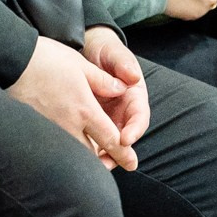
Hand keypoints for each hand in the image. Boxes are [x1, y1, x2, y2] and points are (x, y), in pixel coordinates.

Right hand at [5, 35, 134, 169]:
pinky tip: (63, 146)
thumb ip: (103, 81)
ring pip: (72, 154)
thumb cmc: (46, 58)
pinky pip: (54, 147)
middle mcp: (68, 125)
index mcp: (84, 109)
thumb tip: (123, 88)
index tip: (132, 164)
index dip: (124, 154)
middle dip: (103, 161)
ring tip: (89, 156)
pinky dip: (63, 150)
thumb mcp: (80, 64)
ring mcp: (50, 130)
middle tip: (110, 162)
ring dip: (83, 157)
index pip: (111, 140)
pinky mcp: (34, 129)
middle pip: (91, 155)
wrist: (10, 61)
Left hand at [82, 27, 149, 155]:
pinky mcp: (93, 122)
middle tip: (108, 162)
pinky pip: (92, 139)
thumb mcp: (115, 54)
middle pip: (125, 137)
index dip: (134, 130)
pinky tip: (77, 156)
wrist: (89, 52)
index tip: (125, 140)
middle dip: (118, 152)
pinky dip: (87, 148)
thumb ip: (123, 64)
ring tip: (93, 165)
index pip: (139, 118)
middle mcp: (124, 112)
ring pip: (109, 143)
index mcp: (134, 97)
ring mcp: (109, 119)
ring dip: (103, 156)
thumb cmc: (106, 52)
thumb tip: (133, 76)